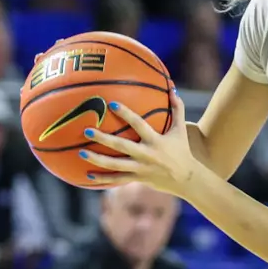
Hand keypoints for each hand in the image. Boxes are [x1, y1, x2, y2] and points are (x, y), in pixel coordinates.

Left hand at [78, 92, 198, 195]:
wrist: (186, 179)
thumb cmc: (182, 150)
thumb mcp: (181, 129)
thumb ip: (177, 109)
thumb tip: (173, 88)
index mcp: (155, 141)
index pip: (139, 125)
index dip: (126, 114)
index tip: (112, 104)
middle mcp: (146, 155)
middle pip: (121, 146)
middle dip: (104, 139)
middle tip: (87, 130)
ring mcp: (140, 168)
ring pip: (115, 165)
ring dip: (97, 160)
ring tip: (81, 153)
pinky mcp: (137, 178)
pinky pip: (117, 180)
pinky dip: (103, 178)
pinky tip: (87, 175)